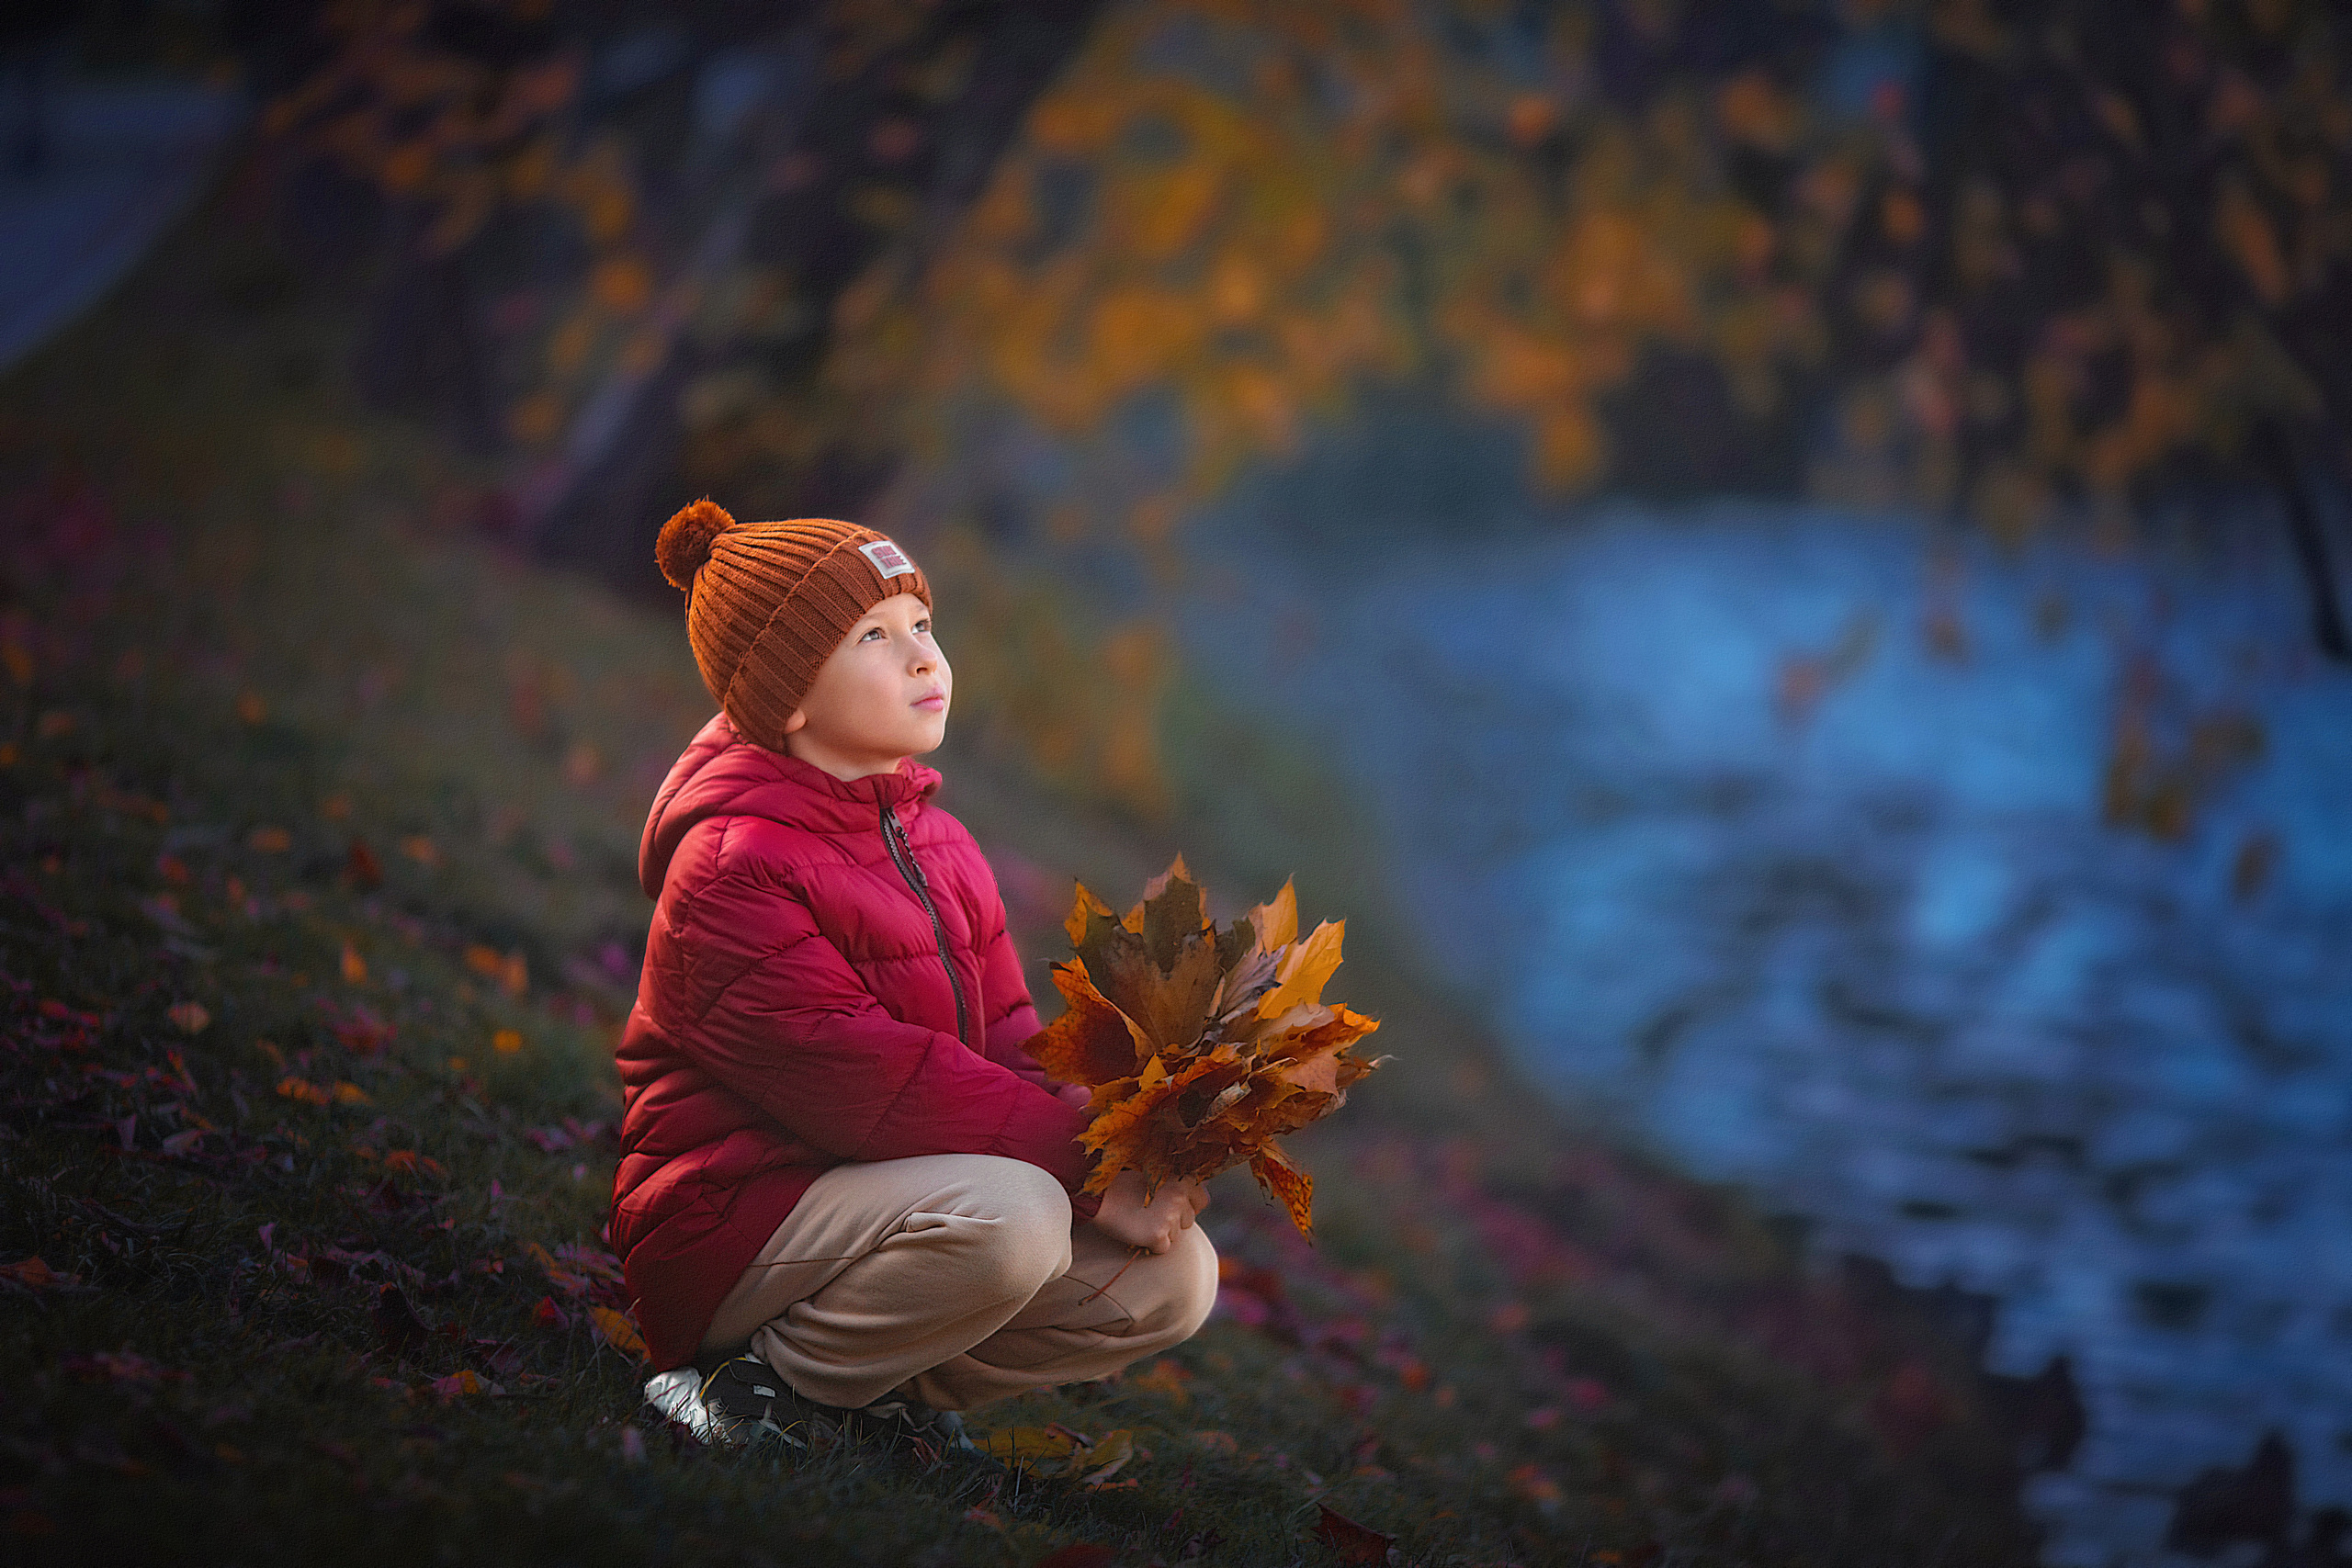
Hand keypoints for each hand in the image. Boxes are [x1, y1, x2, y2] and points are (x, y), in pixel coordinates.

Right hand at [1089, 1168, 1209, 1254]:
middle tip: (1150, 1213)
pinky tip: (1138, 1232)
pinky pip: (1163, 1248)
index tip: (1171, 1206)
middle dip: (1174, 1221)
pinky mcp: (1157, 1234)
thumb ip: (1176, 1186)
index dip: (1188, 1205)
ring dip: (1163, 1233)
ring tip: (1142, 1220)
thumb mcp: (1155, 1176)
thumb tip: (1194, 1201)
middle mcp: (1179, 1196)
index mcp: (1180, 1179)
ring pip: (1176, 1236)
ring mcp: (1170, 1216)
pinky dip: (1152, 1245)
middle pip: (1188, 1221)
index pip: (1201, 1200)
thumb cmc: (1122, 1186)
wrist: (1098, 1196)